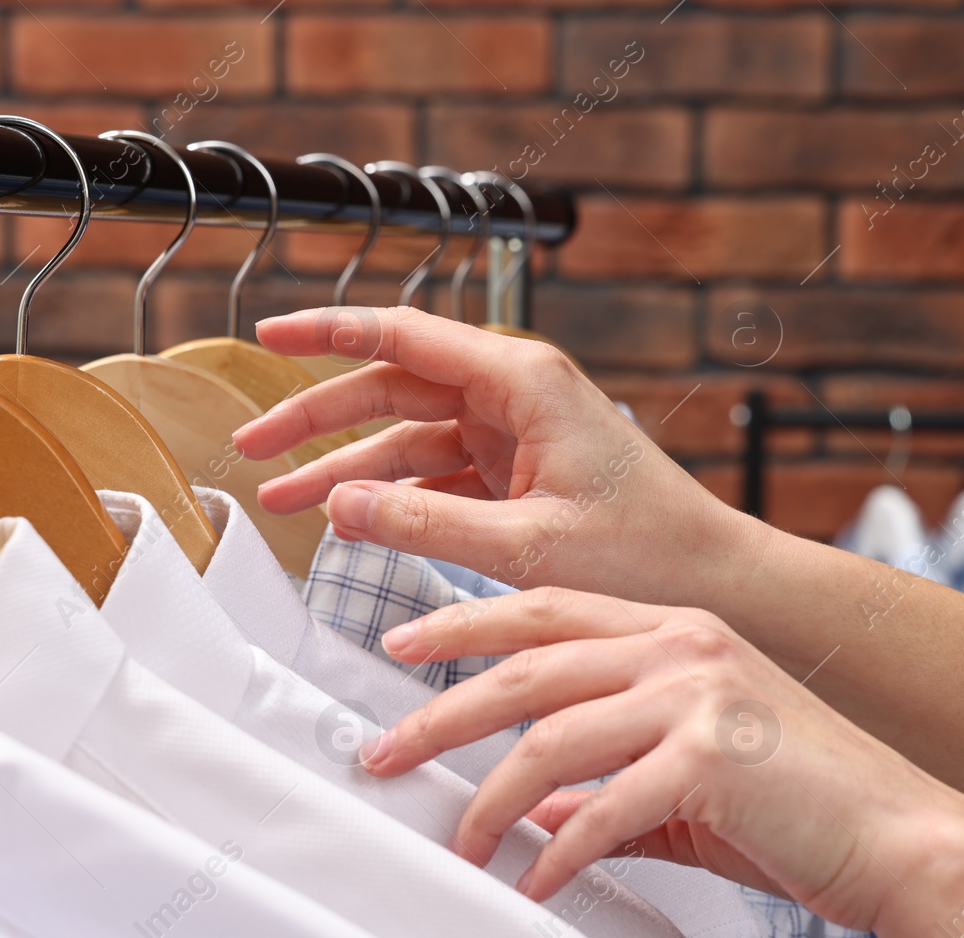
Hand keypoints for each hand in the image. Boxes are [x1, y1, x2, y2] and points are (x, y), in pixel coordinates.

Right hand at [232, 306, 760, 607]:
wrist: (712, 580)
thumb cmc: (646, 553)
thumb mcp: (526, 546)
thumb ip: (426, 524)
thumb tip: (340, 507)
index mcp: (523, 381)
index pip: (405, 336)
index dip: (329, 332)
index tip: (269, 332)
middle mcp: (515, 393)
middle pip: (392, 387)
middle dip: (318, 419)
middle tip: (252, 447)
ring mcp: (515, 432)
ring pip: (407, 435)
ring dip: (347, 468)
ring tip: (283, 501)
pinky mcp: (518, 471)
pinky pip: (436, 472)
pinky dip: (393, 496)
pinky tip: (349, 521)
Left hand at [358, 585, 963, 934]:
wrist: (904, 835)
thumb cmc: (804, 801)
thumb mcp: (694, 772)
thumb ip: (611, 782)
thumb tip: (539, 815)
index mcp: (676, 629)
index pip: (544, 610)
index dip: (461, 622)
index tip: (400, 640)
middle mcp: (682, 646)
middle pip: (525, 665)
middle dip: (439, 711)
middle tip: (386, 751)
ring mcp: (699, 696)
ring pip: (550, 738)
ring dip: (490, 800)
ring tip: (462, 843)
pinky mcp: (713, 760)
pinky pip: (604, 811)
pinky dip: (560, 854)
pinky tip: (538, 884)